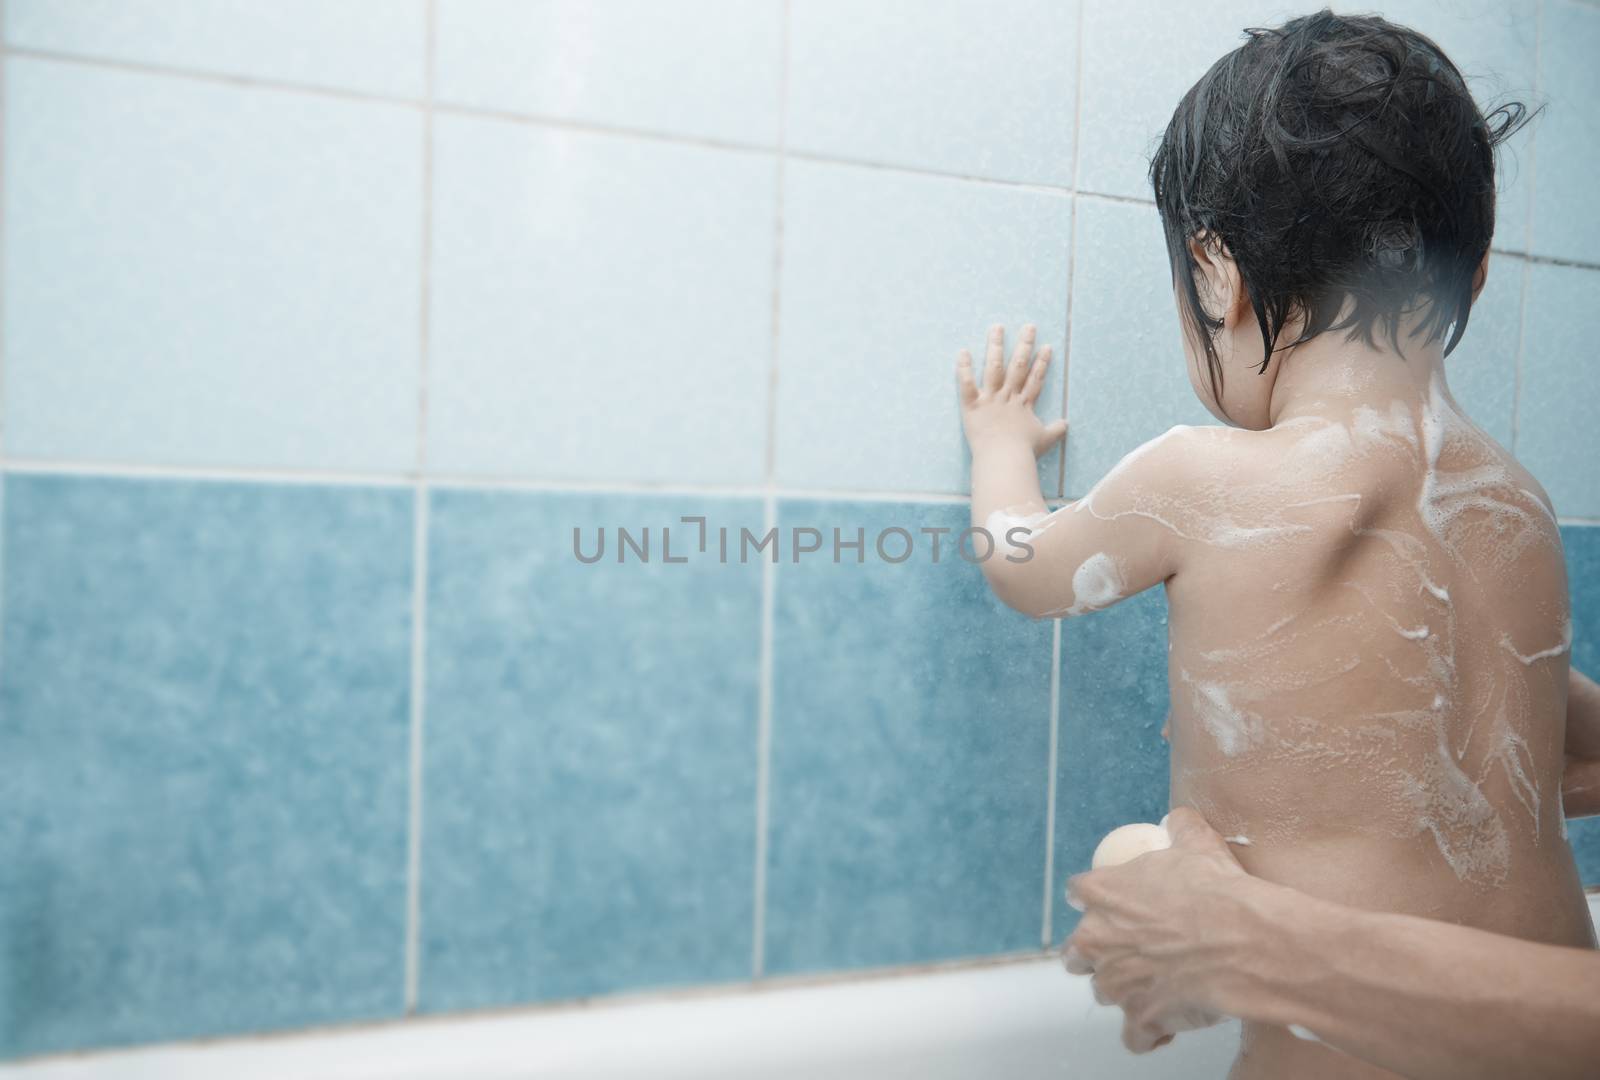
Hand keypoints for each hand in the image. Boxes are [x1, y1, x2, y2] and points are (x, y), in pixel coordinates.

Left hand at [956, 323, 1066, 457]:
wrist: (1004, 459)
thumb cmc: (1023, 452)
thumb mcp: (1044, 440)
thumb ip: (1055, 430)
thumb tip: (1066, 424)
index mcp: (1024, 405)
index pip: (1035, 379)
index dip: (1041, 362)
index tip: (1047, 346)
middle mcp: (1008, 397)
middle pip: (1018, 366)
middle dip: (1024, 345)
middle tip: (1029, 326)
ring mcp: (990, 400)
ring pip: (994, 368)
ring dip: (996, 346)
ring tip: (997, 328)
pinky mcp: (972, 406)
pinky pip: (967, 384)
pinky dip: (964, 368)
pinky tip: (963, 351)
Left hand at [1060, 808, 1252, 1052]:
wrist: (1246, 941)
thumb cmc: (1218, 891)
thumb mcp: (1198, 844)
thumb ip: (1180, 828)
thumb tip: (1179, 818)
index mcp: (1102, 894)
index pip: (1077, 893)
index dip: (1092, 899)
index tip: (1108, 904)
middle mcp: (1098, 940)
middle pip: (1076, 952)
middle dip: (1094, 953)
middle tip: (1125, 951)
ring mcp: (1116, 984)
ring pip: (1105, 992)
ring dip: (1125, 990)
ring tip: (1157, 986)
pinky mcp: (1141, 1019)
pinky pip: (1135, 1037)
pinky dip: (1149, 1034)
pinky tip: (1167, 1026)